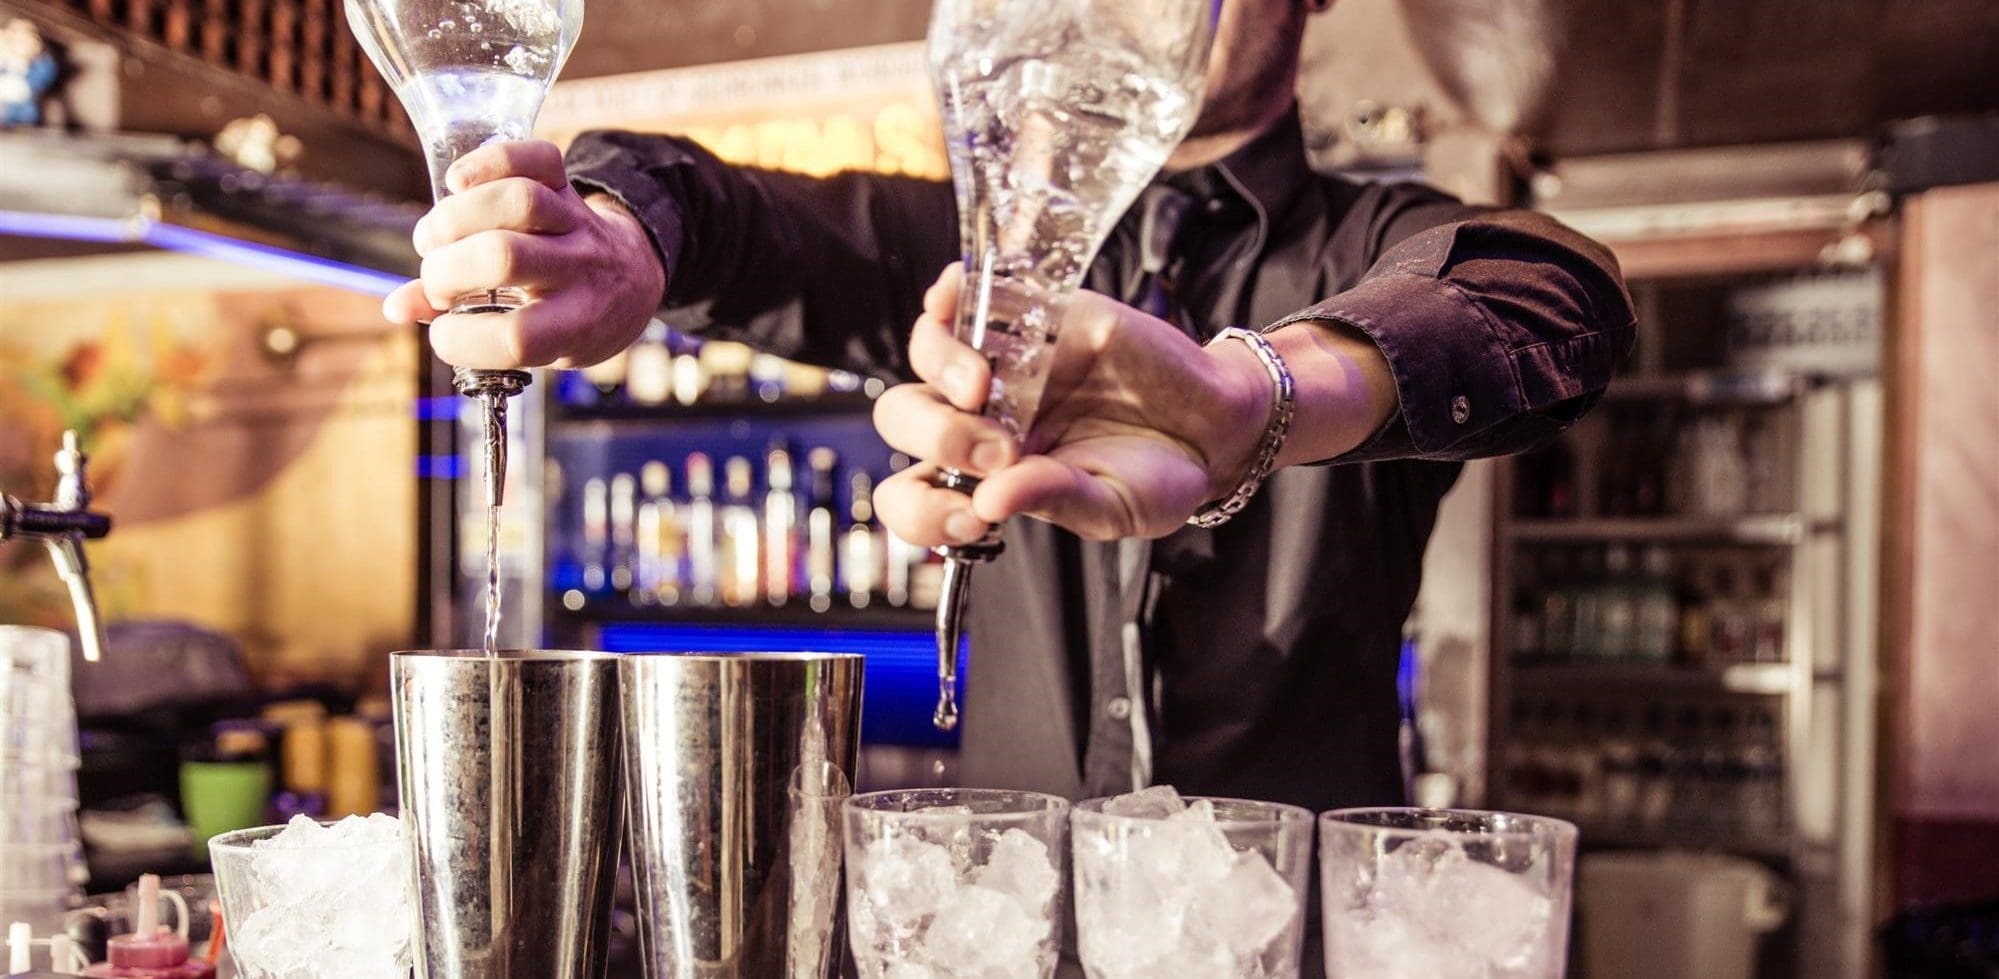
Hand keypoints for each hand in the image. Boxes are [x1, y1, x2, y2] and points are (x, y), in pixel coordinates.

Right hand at [381, 140, 664, 368]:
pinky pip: (536, 158)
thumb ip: (468, 326)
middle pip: (505, 257)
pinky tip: (458, 182)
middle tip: (437, 277)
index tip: (442, 331)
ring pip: (517, 201)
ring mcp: (577, 224)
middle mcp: (581, 272)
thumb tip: (396, 306)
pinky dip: (489, 161)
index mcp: (575, 325)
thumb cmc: (568, 319)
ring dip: (457, 217)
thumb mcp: (535, 343)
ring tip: (435, 237)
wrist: (631, 279)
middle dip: (449, 268)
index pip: (518, 336)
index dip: (463, 338)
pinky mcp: (568, 185)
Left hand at [872, 265, 1271, 544]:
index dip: (920, 510)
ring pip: (927, 352)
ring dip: (940, 368)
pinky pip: (969, 291)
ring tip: (982, 388)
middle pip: (904, 417)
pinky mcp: (1036, 314)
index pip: (912, 496)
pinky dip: (952, 291)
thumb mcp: (1111, 506)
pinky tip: (961, 306)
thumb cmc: (1157, 475)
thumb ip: (1052, 499)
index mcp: (985, 480)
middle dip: (936, 437)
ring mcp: (1005, 364)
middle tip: (997, 452)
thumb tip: (991, 500)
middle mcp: (981, 421)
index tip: (971, 520)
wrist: (1214, 424)